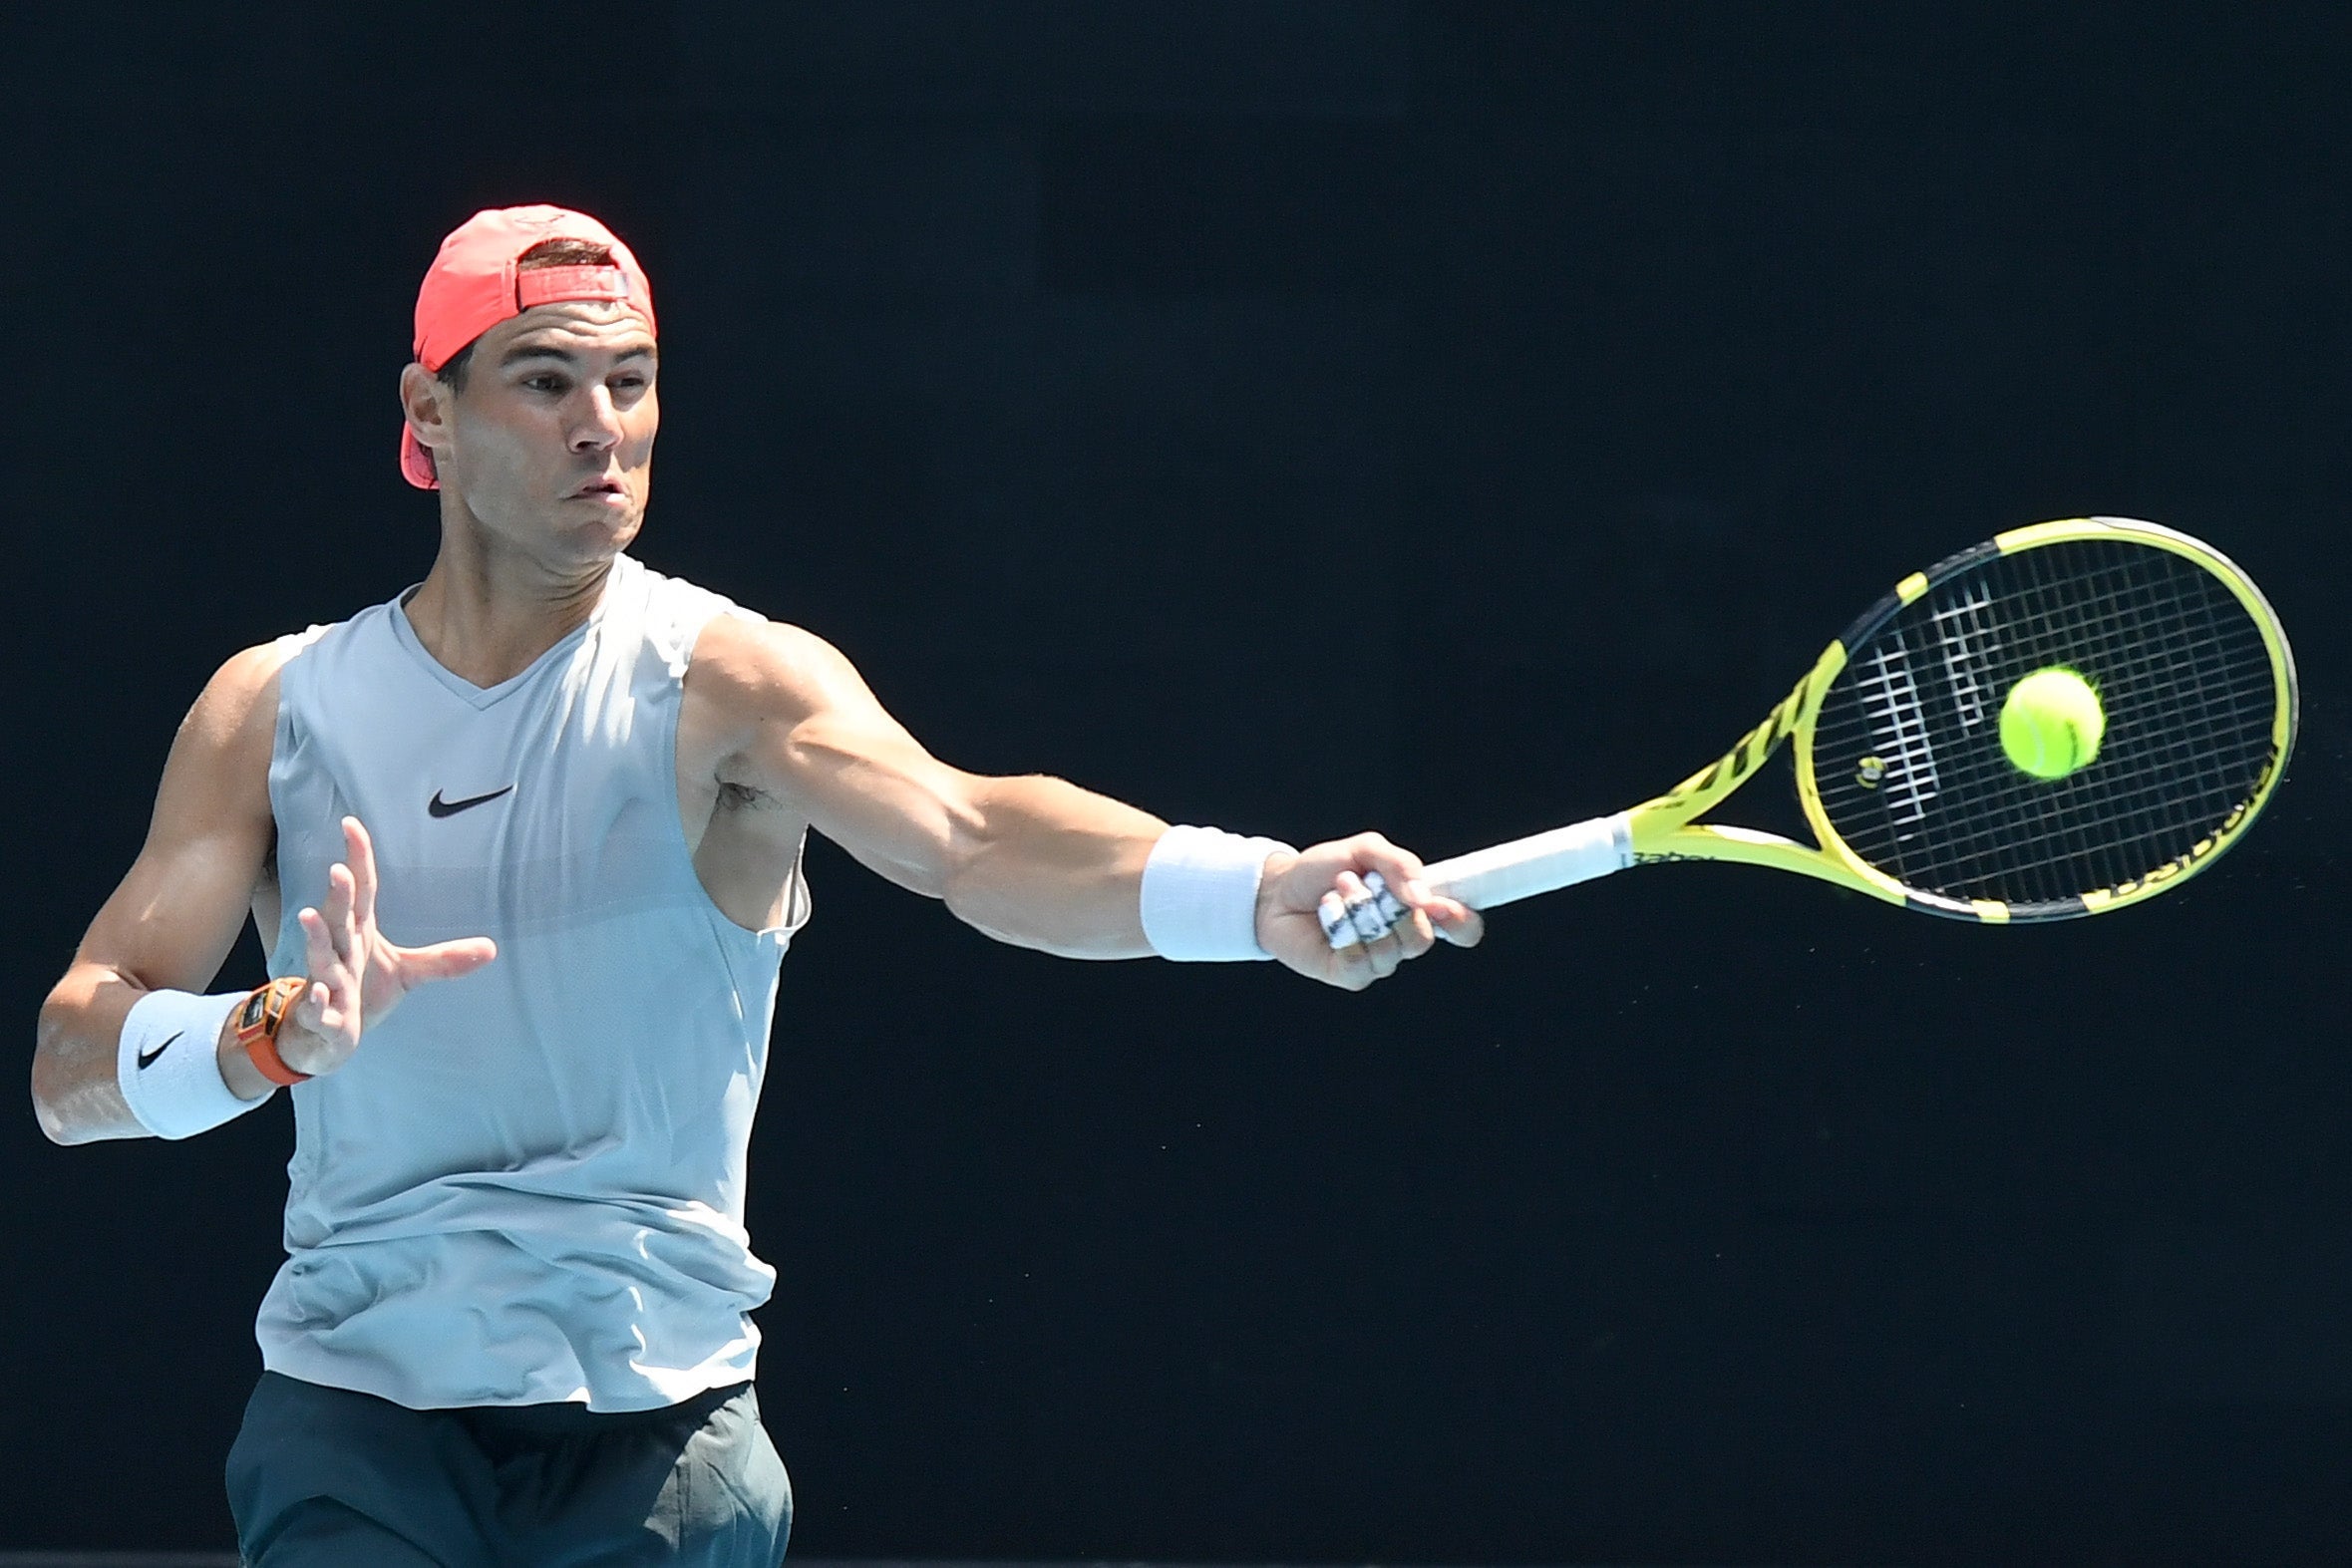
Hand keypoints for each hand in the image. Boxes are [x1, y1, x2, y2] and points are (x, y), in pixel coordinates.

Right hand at [274, 816, 498, 1076]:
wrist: (324, 1036)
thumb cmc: (361, 990)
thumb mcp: (408, 972)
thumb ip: (444, 959)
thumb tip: (492, 948)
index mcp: (357, 933)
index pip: (361, 891)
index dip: (357, 859)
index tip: (352, 824)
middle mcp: (340, 952)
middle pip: (338, 918)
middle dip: (338, 895)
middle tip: (339, 869)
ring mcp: (328, 983)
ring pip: (320, 957)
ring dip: (314, 937)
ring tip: (308, 914)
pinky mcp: (324, 1016)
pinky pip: (317, 1008)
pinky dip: (316, 1002)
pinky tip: (318, 993)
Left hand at [1254, 832, 1482, 989]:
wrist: (1277, 888)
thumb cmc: (1323, 870)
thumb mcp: (1364, 850)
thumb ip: (1399, 864)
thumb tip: (1422, 896)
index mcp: (1416, 908)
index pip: (1462, 927)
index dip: (1462, 922)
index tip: (1440, 905)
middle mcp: (1401, 937)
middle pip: (1422, 938)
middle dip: (1392, 906)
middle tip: (1368, 881)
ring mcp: (1376, 959)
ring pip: (1388, 947)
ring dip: (1360, 910)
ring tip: (1338, 890)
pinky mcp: (1349, 974)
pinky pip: (1358, 960)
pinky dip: (1340, 928)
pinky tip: (1326, 912)